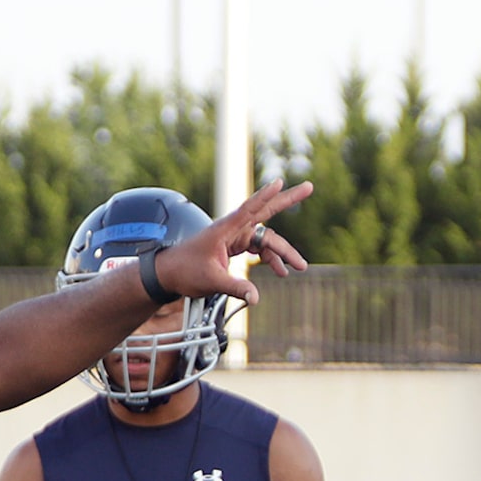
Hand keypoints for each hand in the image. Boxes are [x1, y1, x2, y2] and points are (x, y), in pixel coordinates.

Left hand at [149, 180, 314, 308]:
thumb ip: (235, 288)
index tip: (280, 183)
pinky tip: (281, 272)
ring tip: (300, 267)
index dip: (265, 196)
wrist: (170, 273)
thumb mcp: (211, 281)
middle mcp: (233, 229)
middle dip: (288, 200)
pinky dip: (271, 259)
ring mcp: (236, 236)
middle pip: (265, 212)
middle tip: (309, 187)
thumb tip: (256, 298)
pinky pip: (260, 249)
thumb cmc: (185, 271)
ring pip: (266, 239)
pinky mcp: (236, 245)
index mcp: (225, 229)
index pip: (249, 209)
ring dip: (283, 252)